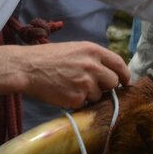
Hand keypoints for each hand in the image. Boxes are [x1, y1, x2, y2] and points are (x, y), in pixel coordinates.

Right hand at [0, 41, 129, 109]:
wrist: (27, 68)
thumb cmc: (48, 57)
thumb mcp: (74, 49)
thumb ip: (93, 59)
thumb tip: (109, 72)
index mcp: (93, 51)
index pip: (119, 63)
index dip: (124, 74)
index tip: (125, 81)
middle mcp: (93, 66)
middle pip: (113, 82)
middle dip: (106, 86)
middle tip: (93, 86)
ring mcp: (85, 84)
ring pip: (99, 96)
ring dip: (90, 95)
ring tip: (71, 86)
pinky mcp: (76, 99)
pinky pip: (85, 104)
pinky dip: (77, 102)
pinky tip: (65, 93)